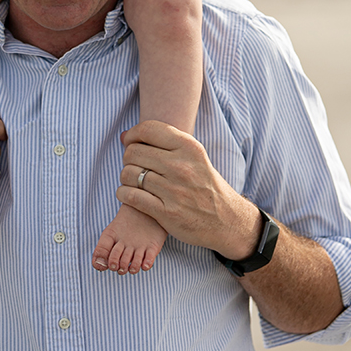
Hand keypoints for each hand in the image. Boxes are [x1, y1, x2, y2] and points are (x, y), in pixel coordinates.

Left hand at [115, 121, 261, 261]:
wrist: (226, 220)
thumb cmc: (205, 185)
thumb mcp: (195, 156)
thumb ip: (165, 144)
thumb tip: (124, 136)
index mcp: (189, 147)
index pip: (147, 129)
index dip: (132, 135)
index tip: (129, 143)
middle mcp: (181, 166)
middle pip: (134, 152)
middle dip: (128, 158)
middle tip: (134, 165)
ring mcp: (174, 190)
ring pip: (130, 174)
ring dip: (125, 177)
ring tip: (133, 181)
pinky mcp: (167, 213)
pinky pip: (131, 197)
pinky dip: (123, 194)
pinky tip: (128, 194)